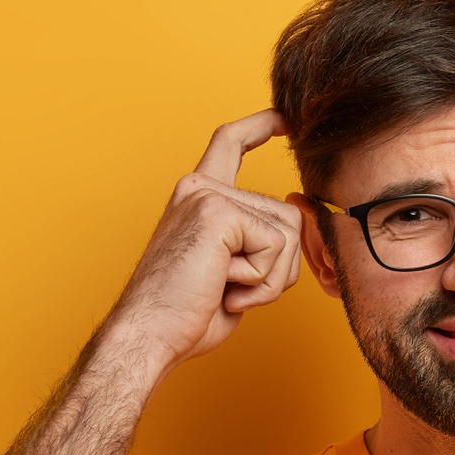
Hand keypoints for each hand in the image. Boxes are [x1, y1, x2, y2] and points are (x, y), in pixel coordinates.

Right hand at [103, 109, 302, 372]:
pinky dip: (260, 280)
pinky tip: (223, 287)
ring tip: (225, 289)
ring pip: (289, 232)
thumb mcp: (234, 272)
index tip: (287, 118)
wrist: (148, 336)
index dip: (263, 125)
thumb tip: (305, 216)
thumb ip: (262, 244)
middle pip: (289, 215)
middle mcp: (200, 187)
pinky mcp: (218, 212)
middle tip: (233, 291)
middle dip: (280, 268)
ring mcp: (207, 195)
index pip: (231, 142)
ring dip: (270, 278)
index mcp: (198, 197)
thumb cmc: (186, 316)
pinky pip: (276, 245)